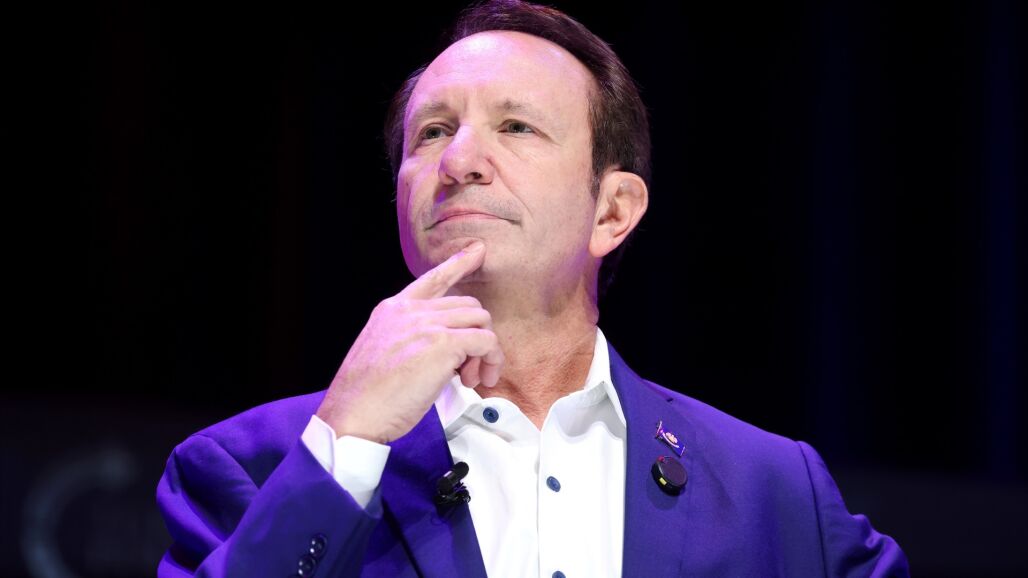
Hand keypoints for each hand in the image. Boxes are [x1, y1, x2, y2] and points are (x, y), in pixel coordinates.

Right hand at [315, 241, 503, 442]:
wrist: (352, 414)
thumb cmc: (365, 397)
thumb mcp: (381, 354)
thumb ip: (408, 340)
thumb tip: (442, 352)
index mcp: (392, 310)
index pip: (432, 279)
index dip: (458, 263)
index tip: (477, 251)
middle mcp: (410, 311)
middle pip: (467, 305)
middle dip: (475, 336)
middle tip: (467, 371)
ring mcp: (426, 324)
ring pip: (481, 320)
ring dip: (486, 351)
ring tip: (471, 379)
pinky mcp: (443, 344)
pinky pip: (486, 342)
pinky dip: (490, 360)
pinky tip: (478, 380)